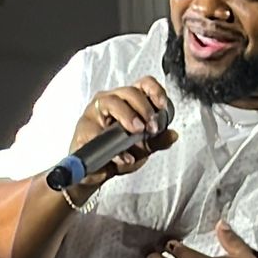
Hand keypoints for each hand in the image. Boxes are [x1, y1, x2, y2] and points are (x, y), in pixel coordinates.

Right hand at [65, 76, 177, 197]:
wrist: (94, 173)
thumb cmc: (115, 153)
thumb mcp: (142, 148)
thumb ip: (157, 141)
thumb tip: (173, 135)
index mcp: (126, 101)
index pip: (142, 84)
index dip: (154, 90)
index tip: (162, 106)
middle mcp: (109, 101)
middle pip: (128, 92)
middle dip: (144, 108)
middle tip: (151, 127)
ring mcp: (94, 113)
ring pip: (111, 103)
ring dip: (128, 116)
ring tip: (137, 132)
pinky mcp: (83, 130)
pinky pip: (99, 133)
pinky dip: (114, 147)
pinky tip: (125, 157)